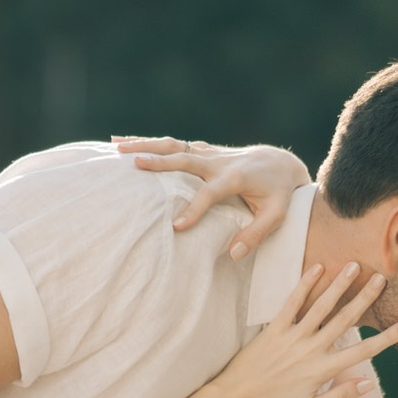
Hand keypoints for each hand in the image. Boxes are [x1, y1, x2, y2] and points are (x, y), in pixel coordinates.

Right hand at [113, 137, 310, 259]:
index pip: (210, 193)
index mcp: (235, 177)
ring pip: (174, 145)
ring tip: (116, 146)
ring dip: (146, 144)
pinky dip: (149, 143)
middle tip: (133, 164)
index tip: (176, 227)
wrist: (282, 163)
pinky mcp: (203, 152)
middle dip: (159, 162)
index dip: (194, 210)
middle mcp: (219, 161)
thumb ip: (257, 234)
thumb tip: (235, 254)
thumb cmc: (280, 194)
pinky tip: (123, 143)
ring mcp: (210, 154)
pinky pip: (173, 146)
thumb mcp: (277, 215)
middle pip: (185, 158)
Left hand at [212, 262, 397, 397]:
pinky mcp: (273, 329)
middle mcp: (310, 350)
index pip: (363, 351)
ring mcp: (291, 337)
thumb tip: (369, 382)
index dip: (387, 337)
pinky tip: (317, 268)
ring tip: (355, 266)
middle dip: (365, 298)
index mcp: (322, 371)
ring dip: (339, 285)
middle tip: (382, 279)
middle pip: (345, 320)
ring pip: (321, 306)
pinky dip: (304, 285)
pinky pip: (291, 303)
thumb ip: (339, 396)